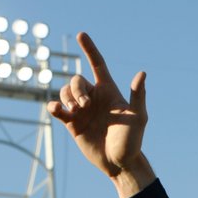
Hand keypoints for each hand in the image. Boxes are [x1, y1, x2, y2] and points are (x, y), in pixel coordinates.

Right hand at [47, 33, 154, 197]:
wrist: (119, 162)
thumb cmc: (132, 140)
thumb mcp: (138, 117)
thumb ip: (138, 96)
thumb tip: (142, 73)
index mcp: (109, 91)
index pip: (97, 64)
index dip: (90, 49)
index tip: (82, 34)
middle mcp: (93, 97)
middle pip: (76, 80)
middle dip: (77, 89)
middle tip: (85, 105)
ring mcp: (81, 110)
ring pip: (65, 92)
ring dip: (67, 97)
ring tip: (75, 110)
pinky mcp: (72, 123)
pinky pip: (57, 108)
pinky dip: (54, 106)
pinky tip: (58, 109)